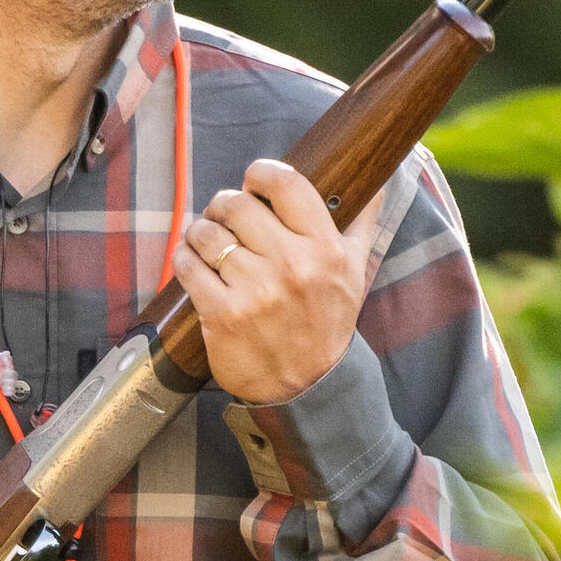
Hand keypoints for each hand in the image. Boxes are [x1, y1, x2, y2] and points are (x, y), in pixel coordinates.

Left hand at [178, 157, 378, 406]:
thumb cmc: (327, 324)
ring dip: (200, 231)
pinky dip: (184, 258)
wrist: (307, 388)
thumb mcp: (354, 273)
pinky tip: (193, 261)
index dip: (260, 173)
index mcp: (325, 249)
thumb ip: (361, 223)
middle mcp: (291, 266)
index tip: (253, 182)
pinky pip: (189, 266)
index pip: (286, 183)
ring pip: (207, 233)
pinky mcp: (223, 315)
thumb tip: (376, 182)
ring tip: (206, 240)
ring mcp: (255, 292)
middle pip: (237, 204)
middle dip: (224, 204)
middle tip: (223, 215)